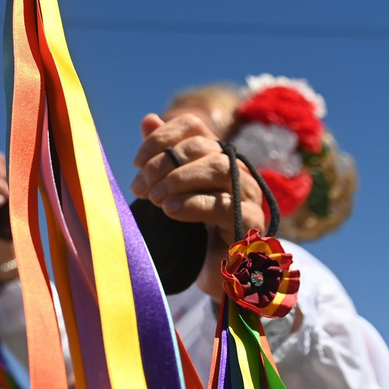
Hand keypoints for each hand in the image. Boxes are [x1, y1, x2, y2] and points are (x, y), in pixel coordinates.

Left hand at [129, 113, 264, 240]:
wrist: (218, 268)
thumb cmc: (194, 226)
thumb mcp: (174, 190)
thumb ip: (162, 156)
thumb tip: (149, 120)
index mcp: (216, 153)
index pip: (192, 125)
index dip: (162, 137)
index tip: (137, 162)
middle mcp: (235, 166)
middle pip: (201, 146)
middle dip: (163, 164)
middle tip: (140, 188)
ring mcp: (248, 192)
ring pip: (218, 167)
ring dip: (179, 179)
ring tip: (155, 199)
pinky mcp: (251, 220)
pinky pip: (225, 203)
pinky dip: (193, 204)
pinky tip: (170, 211)